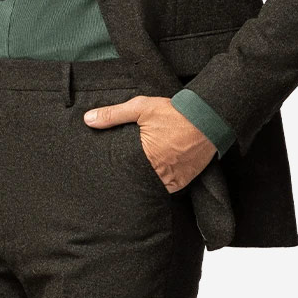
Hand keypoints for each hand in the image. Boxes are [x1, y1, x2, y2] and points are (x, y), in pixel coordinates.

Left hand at [81, 95, 216, 190]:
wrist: (209, 118)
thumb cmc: (175, 113)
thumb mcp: (141, 108)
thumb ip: (113, 115)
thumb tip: (88, 119)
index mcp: (146, 159)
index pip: (123, 174)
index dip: (116, 173)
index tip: (110, 171)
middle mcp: (160, 173)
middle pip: (137, 183)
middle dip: (130, 178)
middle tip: (123, 173)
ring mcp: (173, 180)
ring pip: (152, 187)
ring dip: (146, 181)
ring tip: (140, 173)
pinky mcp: (184, 181)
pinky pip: (168, 188)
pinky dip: (161, 182)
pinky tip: (156, 173)